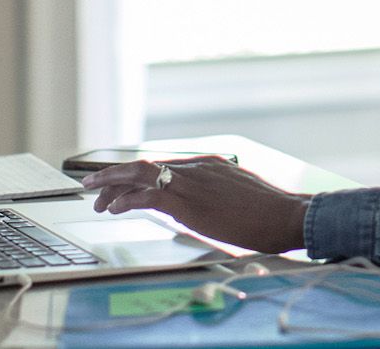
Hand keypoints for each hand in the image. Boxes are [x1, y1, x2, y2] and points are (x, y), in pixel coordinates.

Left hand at [82, 157, 310, 254]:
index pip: (163, 165)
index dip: (136, 175)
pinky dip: (127, 200)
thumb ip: (217, 196)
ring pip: (140, 175)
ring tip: (94, 195)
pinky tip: (115, 208)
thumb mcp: (239, 197)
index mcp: (208, 164)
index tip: (122, 185)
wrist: (286, 215)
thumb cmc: (270, 213)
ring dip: (113, 184)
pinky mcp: (188, 202)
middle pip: (145, 165)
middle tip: (93, 185)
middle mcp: (196, 167)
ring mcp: (192, 182)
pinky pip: (148, 197)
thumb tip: (206, 208)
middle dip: (115, 175)